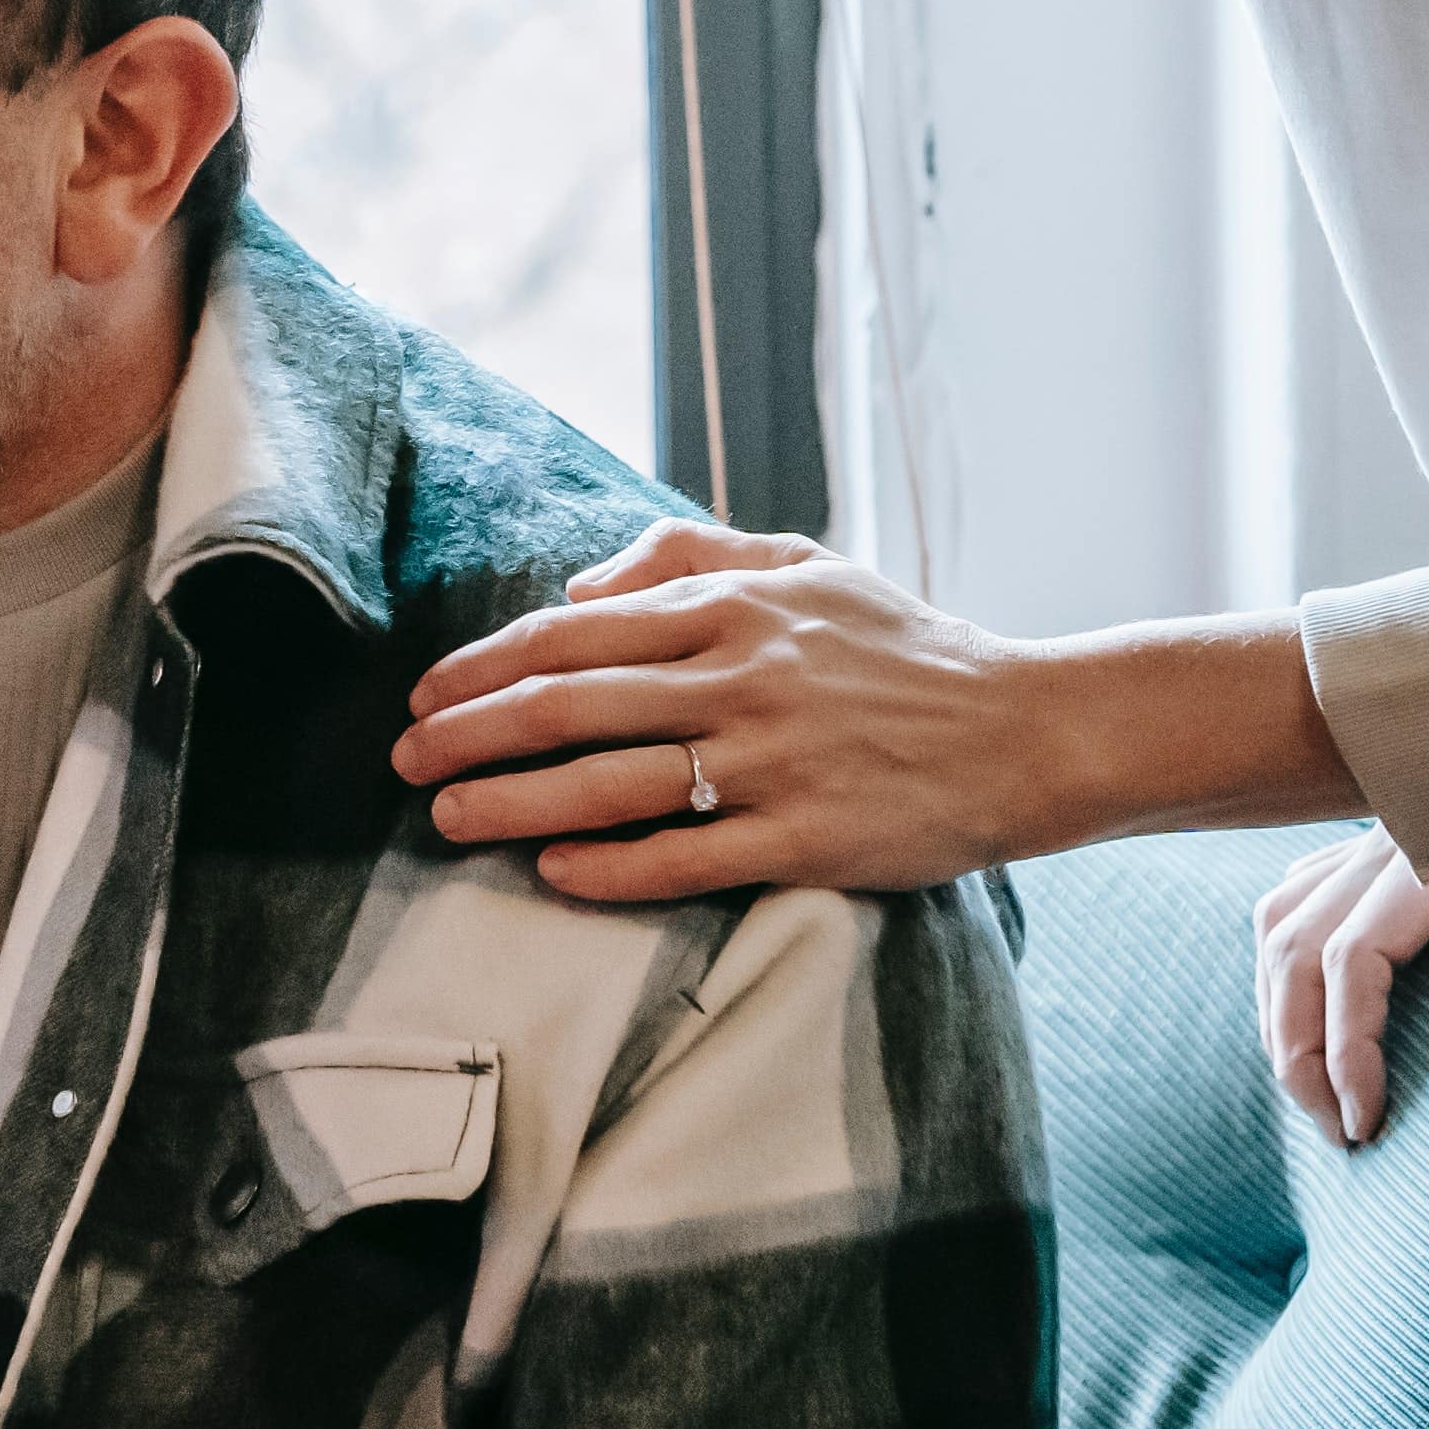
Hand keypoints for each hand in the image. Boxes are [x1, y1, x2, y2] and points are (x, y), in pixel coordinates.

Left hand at [393, 522, 1062, 902]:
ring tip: (447, 819)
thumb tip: (577, 587)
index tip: (425, 693)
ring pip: (612, 784)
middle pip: (571, 704)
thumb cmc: (902, 647)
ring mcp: (774, 763)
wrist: (1024, 728)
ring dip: (515, 803)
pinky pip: (687, 858)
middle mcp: (742, 679)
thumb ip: (688, 554)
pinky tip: (553, 873)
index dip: (485, 665)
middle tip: (403, 760)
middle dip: (471, 733)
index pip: (573, 631)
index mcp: (733, 607)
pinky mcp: (808, 840)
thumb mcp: (804, 564)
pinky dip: (612, 868)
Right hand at [1252, 809, 1428, 1146]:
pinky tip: (1314, 1008)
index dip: (1344, 1042)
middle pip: (1296, 943)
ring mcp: (1387, 838)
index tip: (1363, 1119)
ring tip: (1313, 1086)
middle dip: (1295, 1044)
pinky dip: (1291, 965)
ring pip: (1284, 922)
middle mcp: (1394, 836)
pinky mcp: (1396, 847)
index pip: (1353, 952)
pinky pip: (1305, 901)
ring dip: (1282, 1009)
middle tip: (1330, 1128)